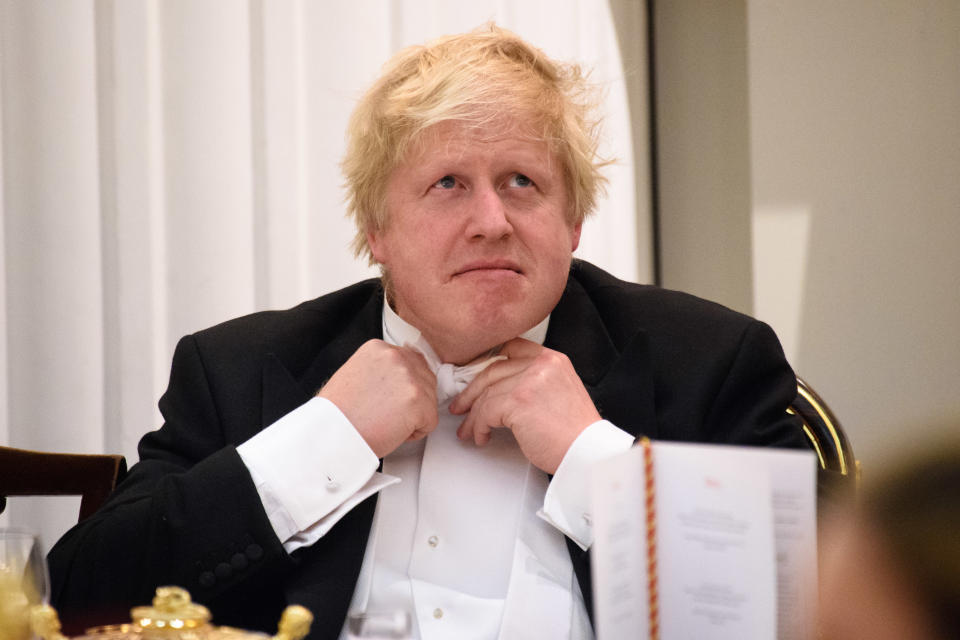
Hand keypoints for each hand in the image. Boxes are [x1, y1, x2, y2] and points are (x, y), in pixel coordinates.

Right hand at [318, 340, 437, 457]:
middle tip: (384, 412)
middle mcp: (396, 357)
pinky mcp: (418, 403)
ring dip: (412, 416)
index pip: (412, 361)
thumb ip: (383, 368)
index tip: (386, 398)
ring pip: (429, 401)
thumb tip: (403, 373)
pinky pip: (430, 422)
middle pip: (425, 380)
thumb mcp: (356, 374)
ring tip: (384, 420)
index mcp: (379, 349)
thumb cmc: (338, 414)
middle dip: (410, 400)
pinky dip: (414, 433)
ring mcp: (409, 378)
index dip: (401, 387)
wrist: (330, 436)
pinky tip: (391, 430)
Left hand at [449, 338, 600, 473]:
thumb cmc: (575, 433)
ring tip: (470, 429)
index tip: (475, 376)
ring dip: (474, 415)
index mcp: (552, 359)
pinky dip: (479, 426)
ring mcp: (529, 381)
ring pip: (487, 393)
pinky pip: (486, 412)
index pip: (511, 348)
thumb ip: (534, 382)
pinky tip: (482, 436)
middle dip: (472, 391)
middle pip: (493, 370)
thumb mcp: (560, 392)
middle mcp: (541, 364)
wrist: (588, 454)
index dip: (487, 362)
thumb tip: (501, 390)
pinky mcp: (518, 401)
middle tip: (462, 406)